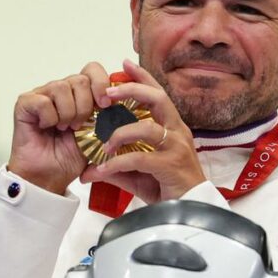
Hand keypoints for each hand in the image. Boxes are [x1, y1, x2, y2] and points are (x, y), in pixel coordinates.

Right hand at [8, 62, 113, 193]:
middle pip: (80, 79)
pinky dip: (49, 118)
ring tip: (63, 128)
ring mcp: (42, 94)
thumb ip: (111, 116)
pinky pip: (43, 101)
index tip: (106, 105)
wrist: (49, 177)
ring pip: (61, 87)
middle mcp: (61, 90)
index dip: (101, 84)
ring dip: (67, 113)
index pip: (93, 70)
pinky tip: (46, 127)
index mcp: (80, 93)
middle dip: (85, 106)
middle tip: (79, 126)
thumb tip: (124, 100)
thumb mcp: (100, 135)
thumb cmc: (71, 157)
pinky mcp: (25, 103)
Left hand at [79, 59, 204, 203]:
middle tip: (106, 93)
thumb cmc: (168, 188)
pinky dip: (116, 164)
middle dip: (131, 90)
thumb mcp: (138, 173)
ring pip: (147, 128)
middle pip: (157, 99)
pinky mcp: (171, 166)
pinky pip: (139, 159)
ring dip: (119, 133)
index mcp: (172, 127)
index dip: (142, 77)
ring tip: (103, 144)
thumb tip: (88, 166)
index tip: (124, 63)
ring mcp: (176, 148)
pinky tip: (101, 170)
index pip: (158, 94)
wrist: (189, 214)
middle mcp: (177, 132)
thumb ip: (116, 165)